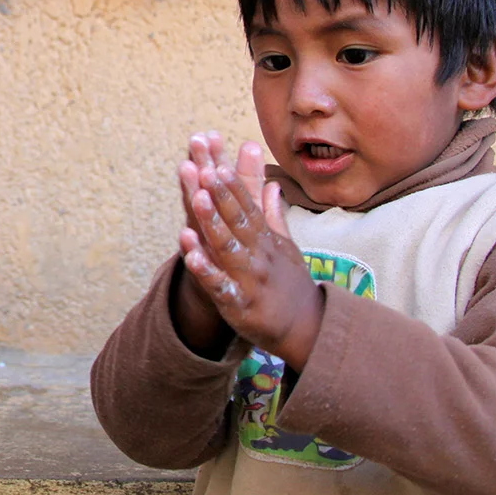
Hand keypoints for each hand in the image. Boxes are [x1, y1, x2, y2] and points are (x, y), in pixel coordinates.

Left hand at [180, 158, 323, 369]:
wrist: (306, 330)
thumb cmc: (292, 285)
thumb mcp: (286, 248)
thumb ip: (274, 215)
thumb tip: (274, 185)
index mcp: (266, 241)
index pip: (249, 209)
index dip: (234, 187)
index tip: (220, 164)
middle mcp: (258, 256)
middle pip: (238, 222)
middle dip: (222, 195)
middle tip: (207, 170)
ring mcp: (248, 279)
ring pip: (227, 248)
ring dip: (212, 224)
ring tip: (198, 199)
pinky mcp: (238, 304)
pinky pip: (219, 285)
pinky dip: (205, 270)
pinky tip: (189, 255)